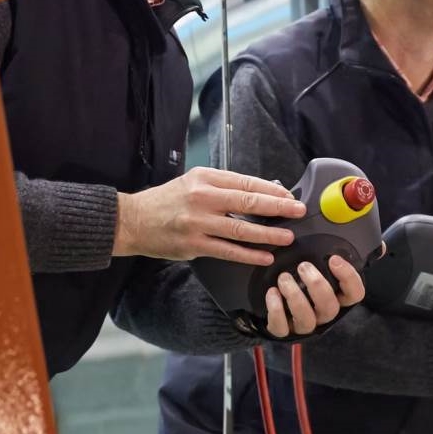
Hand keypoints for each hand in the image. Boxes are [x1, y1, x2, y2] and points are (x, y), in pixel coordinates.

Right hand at [113, 167, 303, 261]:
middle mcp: (202, 197)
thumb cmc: (167, 201)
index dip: (271, 190)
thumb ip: (222, 187)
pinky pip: (228, 251)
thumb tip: (260, 193)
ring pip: (241, 229)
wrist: (134, 219)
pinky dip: (249, 254)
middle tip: (298, 211)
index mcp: (204, 177)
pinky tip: (265, 256)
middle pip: (247, 201)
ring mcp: (198, 222)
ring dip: (268, 234)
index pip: (245, 182)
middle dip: (277, 207)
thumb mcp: (193, 183)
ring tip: (287, 237)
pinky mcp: (194, 244)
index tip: (289, 196)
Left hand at [263, 256, 364, 337]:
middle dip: (318, 286)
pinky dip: (277, 310)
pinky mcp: (282, 329)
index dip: (348, 278)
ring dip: (295, 297)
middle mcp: (322, 312)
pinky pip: (282, 327)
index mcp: (336, 296)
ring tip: (283, 278)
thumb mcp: (321, 259)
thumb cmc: (302, 275)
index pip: (354, 294)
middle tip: (303, 266)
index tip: (334, 259)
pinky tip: (271, 293)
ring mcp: (303, 323)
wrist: (269, 294)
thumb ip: (346, 251)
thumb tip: (378, 246)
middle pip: (331, 307)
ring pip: (308, 319)